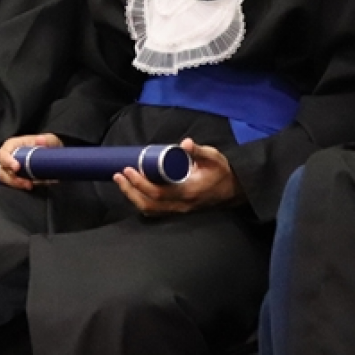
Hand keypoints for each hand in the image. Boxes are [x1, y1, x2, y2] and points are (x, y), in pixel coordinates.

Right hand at [0, 134, 62, 190]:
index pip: (2, 154)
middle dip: (12, 179)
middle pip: (2, 171)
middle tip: (27, 183)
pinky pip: (16, 185)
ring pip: (7, 180)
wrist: (49, 153)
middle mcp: (8, 158)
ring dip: (18, 185)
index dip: (7, 161)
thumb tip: (41, 140)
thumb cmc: (44, 143)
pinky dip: (24, 187)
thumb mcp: (48, 139)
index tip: (17, 167)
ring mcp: (11, 169)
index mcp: (11, 146)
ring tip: (30, 186)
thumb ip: (46, 139)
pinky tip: (35, 186)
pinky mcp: (17, 178)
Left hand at [114, 138, 242, 214]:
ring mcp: (179, 210)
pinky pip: (155, 211)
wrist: (235, 190)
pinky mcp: (178, 210)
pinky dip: (141, 202)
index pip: (158, 193)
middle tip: (118, 174)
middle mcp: (182, 205)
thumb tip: (185, 143)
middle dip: (130, 191)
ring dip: (133, 197)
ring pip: (150, 210)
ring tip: (122, 182)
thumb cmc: (223, 172)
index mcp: (188, 192)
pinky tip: (133, 191)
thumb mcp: (214, 158)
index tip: (128, 170)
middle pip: (149, 205)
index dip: (140, 183)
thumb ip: (199, 150)